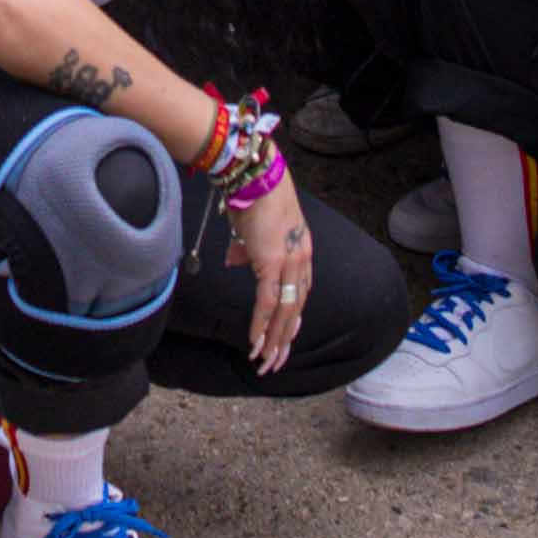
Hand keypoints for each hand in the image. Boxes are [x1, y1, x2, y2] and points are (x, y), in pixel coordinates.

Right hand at [232, 171, 314, 375]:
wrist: (254, 175)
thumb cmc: (252, 195)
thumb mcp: (252, 228)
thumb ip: (247, 249)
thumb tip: (234, 260)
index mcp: (302, 250)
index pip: (301, 293)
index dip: (293, 318)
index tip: (285, 338)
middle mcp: (301, 260)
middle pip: (296, 309)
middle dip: (285, 339)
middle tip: (277, 362)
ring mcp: (289, 262)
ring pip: (285, 312)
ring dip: (274, 340)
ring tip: (266, 362)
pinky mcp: (272, 263)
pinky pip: (268, 303)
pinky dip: (262, 325)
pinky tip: (256, 343)